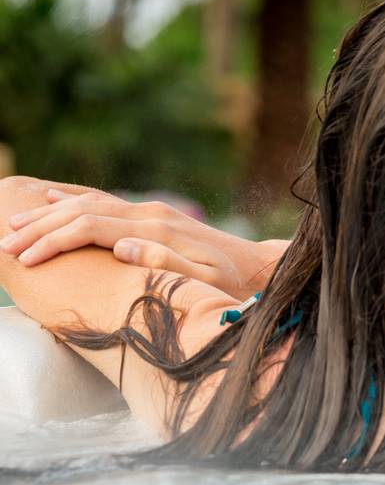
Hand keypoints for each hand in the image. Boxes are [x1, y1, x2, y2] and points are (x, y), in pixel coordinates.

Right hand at [0, 183, 285, 300]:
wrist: (259, 267)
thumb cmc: (233, 285)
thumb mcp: (206, 281)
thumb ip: (166, 263)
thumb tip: (122, 247)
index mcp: (157, 232)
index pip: (91, 229)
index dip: (53, 242)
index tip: (23, 258)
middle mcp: (150, 215)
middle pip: (81, 212)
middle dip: (39, 229)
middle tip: (4, 245)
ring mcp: (150, 212)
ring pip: (88, 203)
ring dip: (49, 214)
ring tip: (13, 225)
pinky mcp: (153, 215)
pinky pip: (104, 201)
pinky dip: (73, 199)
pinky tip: (50, 199)